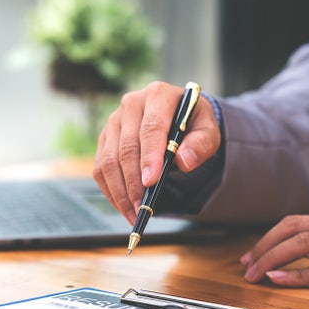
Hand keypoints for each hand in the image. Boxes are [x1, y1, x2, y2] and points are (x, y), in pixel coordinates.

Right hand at [93, 81, 220, 223]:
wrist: (178, 117)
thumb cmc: (193, 124)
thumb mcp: (208, 130)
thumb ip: (202, 143)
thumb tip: (185, 160)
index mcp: (157, 95)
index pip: (151, 128)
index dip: (150, 156)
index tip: (152, 181)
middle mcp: (131, 104)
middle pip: (126, 148)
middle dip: (134, 182)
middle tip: (142, 207)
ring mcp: (114, 122)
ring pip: (108, 161)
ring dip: (119, 191)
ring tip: (133, 213)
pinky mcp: (105, 139)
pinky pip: (100, 169)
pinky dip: (110, 191)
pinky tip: (123, 206)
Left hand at [240, 205, 308, 286]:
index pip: (294, 222)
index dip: (267, 238)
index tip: (251, 254)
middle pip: (290, 228)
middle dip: (262, 246)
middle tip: (245, 265)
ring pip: (302, 244)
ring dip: (271, 259)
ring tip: (253, 274)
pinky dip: (298, 275)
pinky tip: (279, 280)